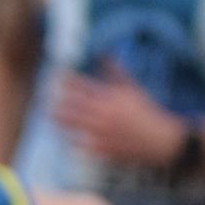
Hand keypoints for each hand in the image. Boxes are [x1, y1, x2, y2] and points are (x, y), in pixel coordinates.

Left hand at [54, 64, 191, 172]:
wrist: (158, 140)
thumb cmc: (146, 112)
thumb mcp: (132, 88)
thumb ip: (115, 72)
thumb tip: (104, 54)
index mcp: (109, 98)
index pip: (83, 87)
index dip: (68, 81)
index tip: (58, 76)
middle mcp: (102, 116)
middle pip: (73, 108)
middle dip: (58, 102)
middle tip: (46, 98)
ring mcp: (101, 134)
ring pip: (74, 127)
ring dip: (61, 121)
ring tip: (51, 117)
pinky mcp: (102, 150)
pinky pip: (82, 146)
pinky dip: (73, 140)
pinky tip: (67, 137)